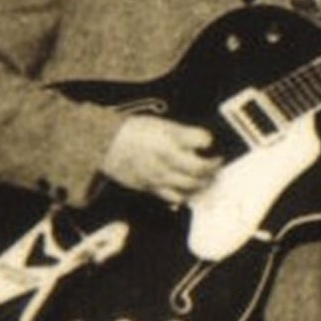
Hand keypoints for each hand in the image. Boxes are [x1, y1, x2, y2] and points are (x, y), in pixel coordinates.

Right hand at [96, 112, 221, 204]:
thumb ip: (182, 134)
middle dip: (213, 167)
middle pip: (201, 168)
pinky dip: (186, 195)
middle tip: (216, 163)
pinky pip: (175, 197)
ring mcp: (159, 175)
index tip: (210, 143)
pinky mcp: (151, 187)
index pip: (203, 140)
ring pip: (191, 186)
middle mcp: (167, 158)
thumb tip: (202, 142)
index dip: (208, 141)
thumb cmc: (131, 132)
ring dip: (204, 182)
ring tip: (206, 178)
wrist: (104, 145)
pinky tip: (188, 189)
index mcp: (170, 138)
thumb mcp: (160, 124)